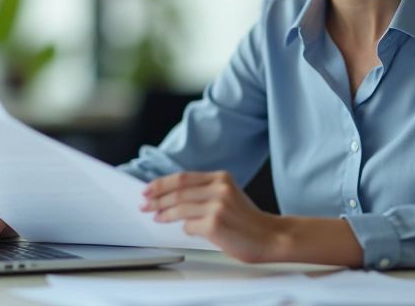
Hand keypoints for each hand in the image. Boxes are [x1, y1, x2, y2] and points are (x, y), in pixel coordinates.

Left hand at [140, 171, 285, 262]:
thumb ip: (205, 192)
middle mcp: (220, 188)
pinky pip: (189, 226)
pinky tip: (187, 230)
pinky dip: (185, 228)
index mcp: (222, 178)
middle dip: (157, 198)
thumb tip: (171, 197)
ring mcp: (217, 206)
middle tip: (145, 205)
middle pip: (178, 190)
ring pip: (180, 207)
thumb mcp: (228, 196)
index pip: (183, 177)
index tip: (147, 190)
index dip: (161, 183)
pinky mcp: (215, 224)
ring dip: (164, 213)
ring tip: (156, 217)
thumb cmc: (246, 220)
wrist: (270, 237)